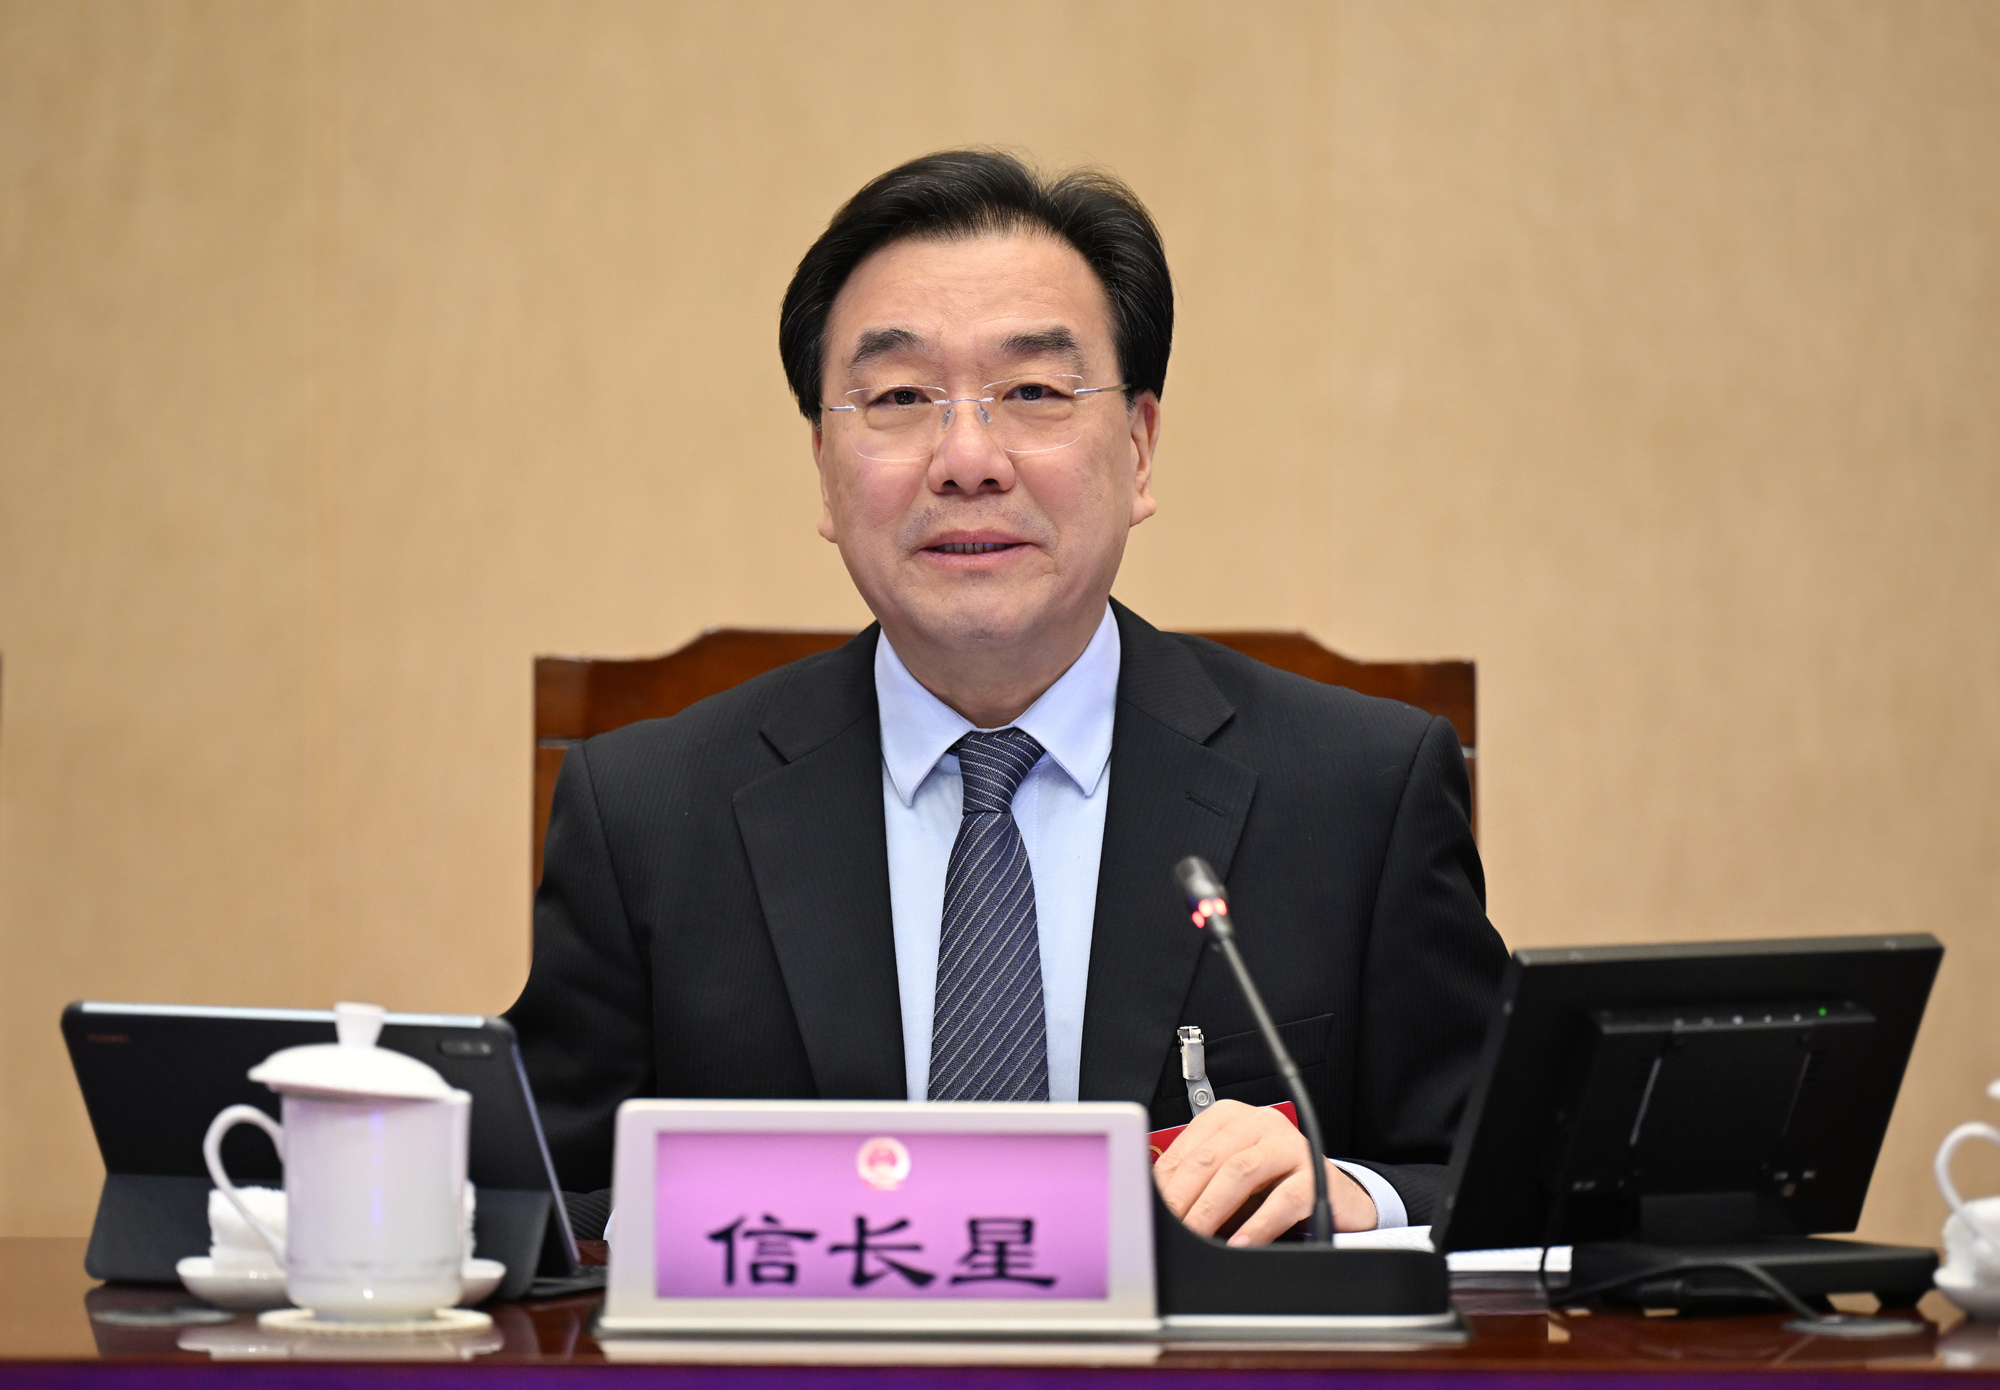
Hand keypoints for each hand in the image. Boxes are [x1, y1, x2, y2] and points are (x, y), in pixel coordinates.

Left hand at [1152, 1099, 1377, 1245]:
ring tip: (1197, 1236)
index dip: (1165, 1183)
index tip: (1152, 1211)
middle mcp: (1258, 1122)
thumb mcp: (1230, 1179)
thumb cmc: (1272, 1186)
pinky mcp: (1315, 1171)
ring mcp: (1288, 1144)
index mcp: (1229, 1118)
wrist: (1333, 1195)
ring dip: (1212, 1209)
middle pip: (1210, 1158)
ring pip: (1241, 1172)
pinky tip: (1241, 1244)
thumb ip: (1199, 1184)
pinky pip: (1284, 1198)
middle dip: (1183, 1197)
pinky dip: (1259, 1225)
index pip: (1186, 1148)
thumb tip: (1160, 1210)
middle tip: (1169, 1229)